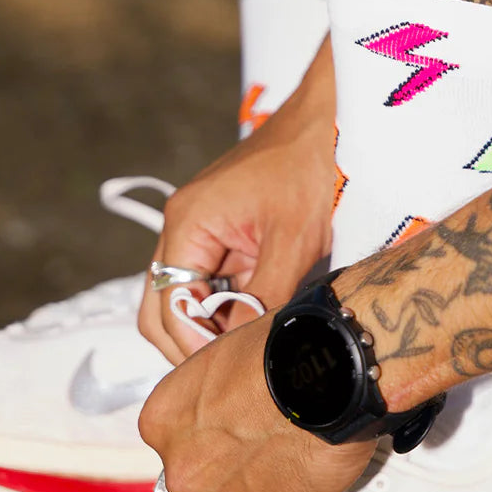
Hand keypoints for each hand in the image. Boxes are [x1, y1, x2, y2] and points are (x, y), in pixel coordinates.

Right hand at [139, 42, 334, 363]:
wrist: (329, 120)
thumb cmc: (312, 167)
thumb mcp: (295, 241)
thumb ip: (264, 298)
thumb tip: (243, 352)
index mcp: (188, 224)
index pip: (168, 305)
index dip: (194, 346)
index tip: (229, 371)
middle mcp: (182, 227)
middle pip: (162, 307)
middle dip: (192, 344)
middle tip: (233, 371)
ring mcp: (200, 230)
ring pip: (185, 298)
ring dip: (211, 327)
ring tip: (248, 349)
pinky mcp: (222, 234)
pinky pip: (211, 282)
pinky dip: (227, 307)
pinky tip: (256, 321)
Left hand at [139, 313, 375, 491]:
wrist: (326, 374)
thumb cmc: (275, 353)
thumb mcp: (217, 358)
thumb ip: (203, 396)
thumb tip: (219, 403)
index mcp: (162, 424)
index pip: (176, 436)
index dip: (208, 426)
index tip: (230, 419)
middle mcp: (184, 469)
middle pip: (201, 472)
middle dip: (228, 458)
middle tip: (261, 433)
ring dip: (261, 476)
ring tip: (291, 442)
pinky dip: (293, 488)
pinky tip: (306, 457)